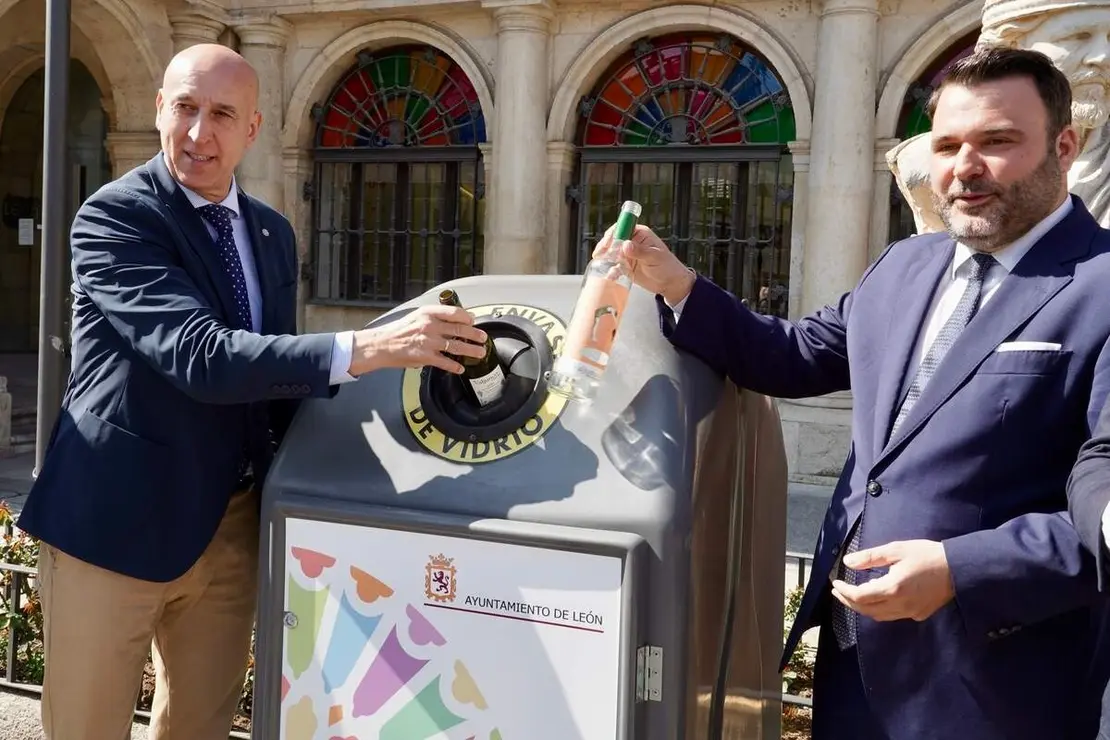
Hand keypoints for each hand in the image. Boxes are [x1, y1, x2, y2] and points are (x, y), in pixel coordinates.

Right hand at [348, 304, 486, 375]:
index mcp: (427, 313)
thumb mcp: (416, 316)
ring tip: (480, 353)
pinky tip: (460, 368)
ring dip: (471, 350)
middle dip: (474, 334)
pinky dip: (454, 366)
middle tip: (483, 338)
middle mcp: (429, 326)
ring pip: (456, 346)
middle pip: (459, 329)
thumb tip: (452, 320)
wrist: (381, 344)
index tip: (474, 321)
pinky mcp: (425, 357)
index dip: (467, 317)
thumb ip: (433, 317)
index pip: (454, 312)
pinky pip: (445, 362)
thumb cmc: (398, 331)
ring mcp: (428, 342)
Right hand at [592, 224, 694, 304]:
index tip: (607, 244)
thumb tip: (626, 245)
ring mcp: (627, 254)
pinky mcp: (625, 266)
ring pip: (611, 253)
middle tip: (600, 255)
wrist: (670, 284)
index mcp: (640, 234)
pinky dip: (610, 270)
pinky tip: (611, 275)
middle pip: (613, 239)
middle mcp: (632, 242)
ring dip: (605, 258)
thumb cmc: (667, 266)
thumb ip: (640, 251)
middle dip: (605, 247)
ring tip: (602, 265)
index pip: (622, 227)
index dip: (613, 234)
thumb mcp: (655, 257)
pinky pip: (613, 266)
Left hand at [831, 539, 954, 621]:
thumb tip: (847, 562)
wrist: (959, 568)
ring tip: (854, 594)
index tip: (835, 583)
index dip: (844, 591)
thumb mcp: (896, 550)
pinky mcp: (919, 614)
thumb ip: (869, 557)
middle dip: (849, 601)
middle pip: (866, 610)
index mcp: (892, 588)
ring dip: (864, 607)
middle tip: (838, 591)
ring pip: (879, 616)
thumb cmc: (927, 555)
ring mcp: (910, 612)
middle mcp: (900, 605)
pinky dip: (880, 609)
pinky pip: (893, 615)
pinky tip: (879, 597)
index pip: (859, 597)